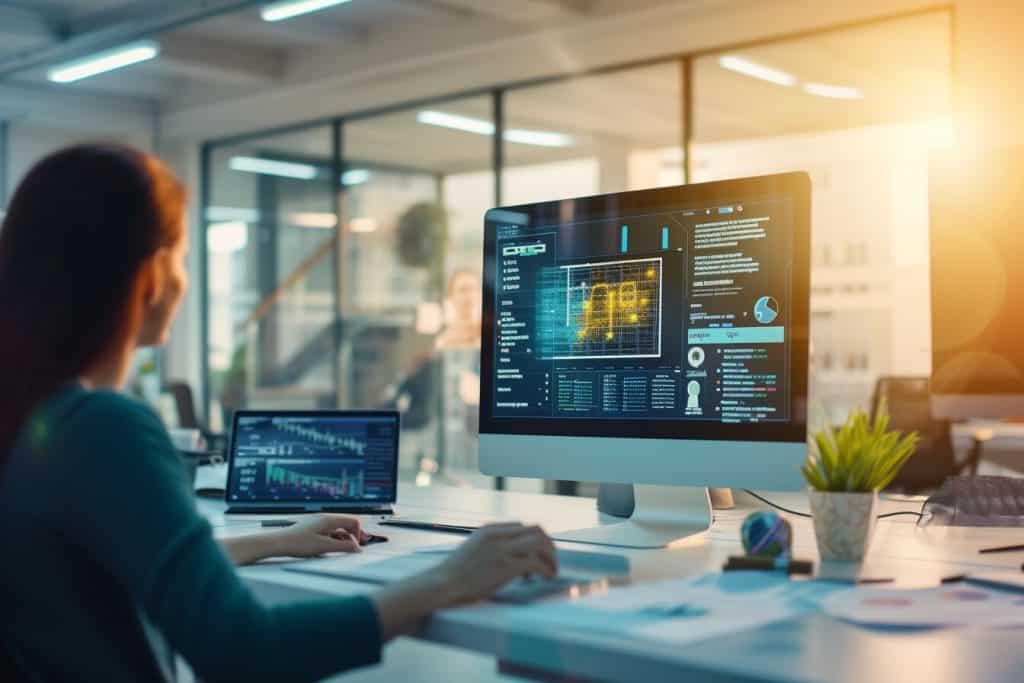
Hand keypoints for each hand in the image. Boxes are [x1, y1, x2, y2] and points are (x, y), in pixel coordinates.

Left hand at [273, 514, 368, 557]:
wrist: (278, 543)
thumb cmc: (297, 542)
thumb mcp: (324, 547)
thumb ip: (343, 547)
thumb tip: (357, 548)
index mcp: (329, 520)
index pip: (352, 522)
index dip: (358, 533)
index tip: (357, 545)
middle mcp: (324, 519)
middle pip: (345, 525)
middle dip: (352, 536)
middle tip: (356, 547)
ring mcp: (318, 524)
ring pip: (337, 530)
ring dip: (343, 539)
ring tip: (341, 550)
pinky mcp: (312, 530)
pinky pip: (328, 533)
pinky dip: (333, 540)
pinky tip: (329, 548)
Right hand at [434, 523, 557, 604]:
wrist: (443, 583)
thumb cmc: (456, 573)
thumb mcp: (473, 548)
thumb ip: (491, 546)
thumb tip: (510, 555)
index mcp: (489, 529)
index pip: (522, 525)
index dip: (534, 539)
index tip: (537, 554)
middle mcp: (498, 536)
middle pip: (536, 530)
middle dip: (548, 545)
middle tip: (551, 561)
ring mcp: (502, 550)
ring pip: (540, 543)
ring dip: (551, 557)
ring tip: (551, 571)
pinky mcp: (506, 567)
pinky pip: (536, 564)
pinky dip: (546, 570)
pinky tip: (546, 578)